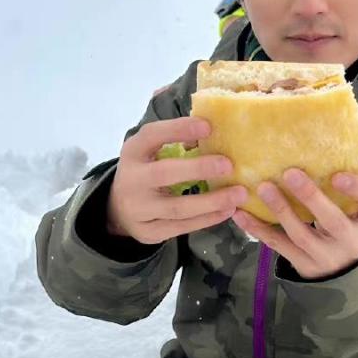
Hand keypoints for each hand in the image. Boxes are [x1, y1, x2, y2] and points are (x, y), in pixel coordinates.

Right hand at [105, 116, 247, 245]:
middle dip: (198, 169)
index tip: (208, 126)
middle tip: (228, 165)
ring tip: (239, 194)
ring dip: (212, 201)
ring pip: (178, 208)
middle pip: (165, 174)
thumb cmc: (147, 170)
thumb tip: (214, 130)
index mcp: (134, 152)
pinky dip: (207, 219)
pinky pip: (181, 227)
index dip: (178, 129)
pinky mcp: (148, 232)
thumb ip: (176, 139)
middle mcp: (132, 180)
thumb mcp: (151, 151)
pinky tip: (227, 210)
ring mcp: (139, 209)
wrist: (119, 208)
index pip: (153, 136)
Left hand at [232, 169, 357, 279]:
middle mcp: (353, 242)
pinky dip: (258, 229)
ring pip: (302, 235)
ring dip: (281, 210)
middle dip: (311, 198)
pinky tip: (241, 213)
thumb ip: (352, 184)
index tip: (338, 175)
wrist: (347, 269)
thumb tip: (323, 140)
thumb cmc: (353, 223)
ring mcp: (327, 257)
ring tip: (263, 188)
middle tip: (290, 173)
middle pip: (333, 221)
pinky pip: (279, 246)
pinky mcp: (304, 265)